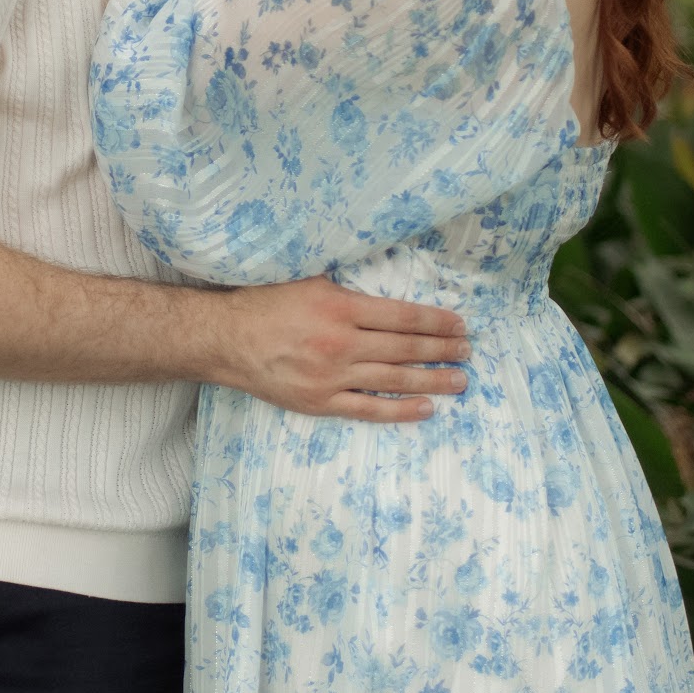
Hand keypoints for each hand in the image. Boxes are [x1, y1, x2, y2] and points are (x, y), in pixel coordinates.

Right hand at [209, 277, 471, 422]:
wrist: (226, 339)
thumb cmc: (266, 304)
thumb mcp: (310, 281)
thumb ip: (348, 289)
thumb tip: (387, 291)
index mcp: (340, 307)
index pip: (402, 316)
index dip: (435, 322)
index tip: (459, 324)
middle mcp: (341, 343)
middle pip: (405, 348)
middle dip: (442, 350)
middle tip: (468, 351)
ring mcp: (332, 377)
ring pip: (394, 380)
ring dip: (432, 380)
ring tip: (460, 380)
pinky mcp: (321, 402)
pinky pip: (369, 410)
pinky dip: (400, 410)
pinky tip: (426, 408)